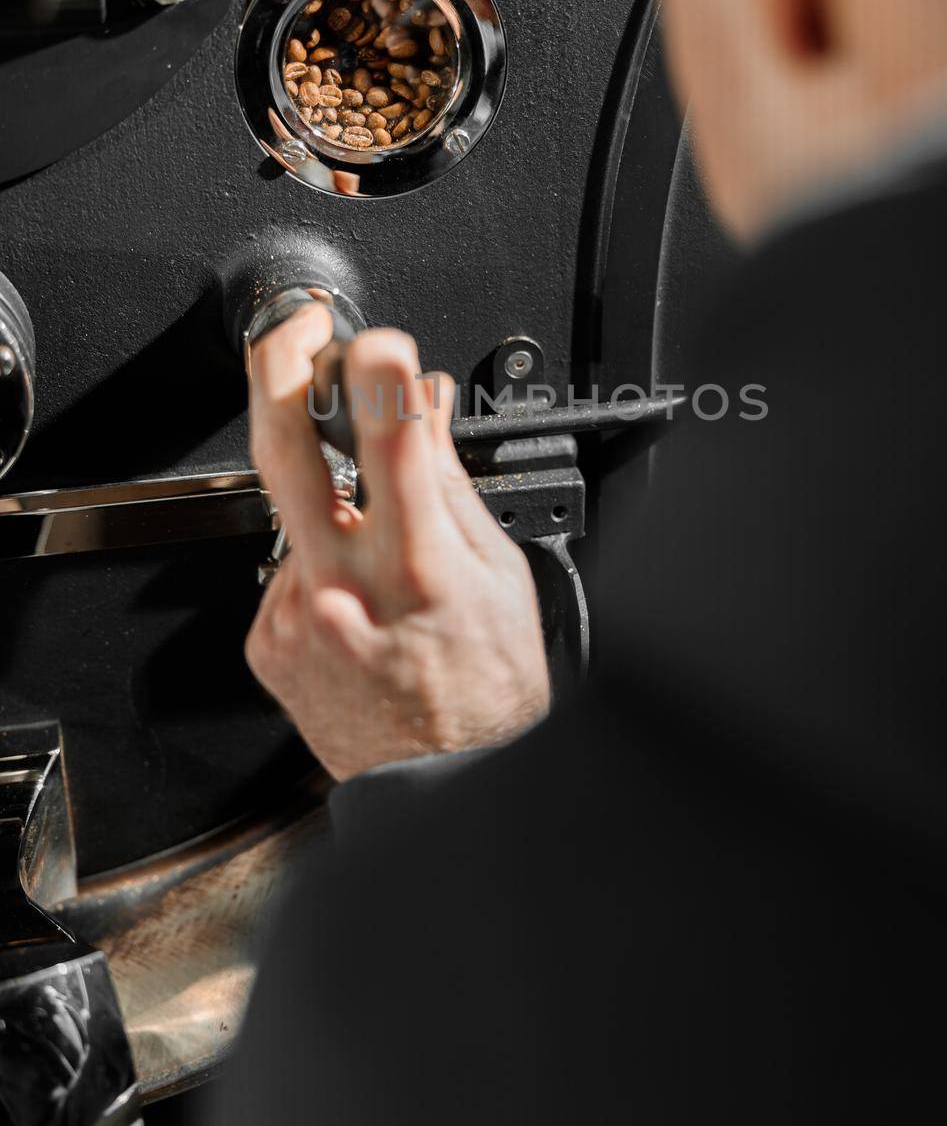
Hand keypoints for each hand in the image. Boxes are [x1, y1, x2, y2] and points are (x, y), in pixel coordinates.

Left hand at [246, 308, 549, 780]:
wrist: (442, 791)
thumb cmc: (487, 690)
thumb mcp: (500, 574)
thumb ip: (448, 481)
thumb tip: (424, 403)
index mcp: (422, 567)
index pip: (391, 438)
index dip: (379, 370)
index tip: (376, 341)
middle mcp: (346, 589)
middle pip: (281, 448)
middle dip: (279, 367)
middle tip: (298, 333)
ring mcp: (296, 617)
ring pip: (289, 510)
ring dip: (326, 502)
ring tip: (376, 548)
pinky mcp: (266, 641)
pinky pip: (282, 566)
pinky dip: (316, 562)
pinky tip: (354, 599)